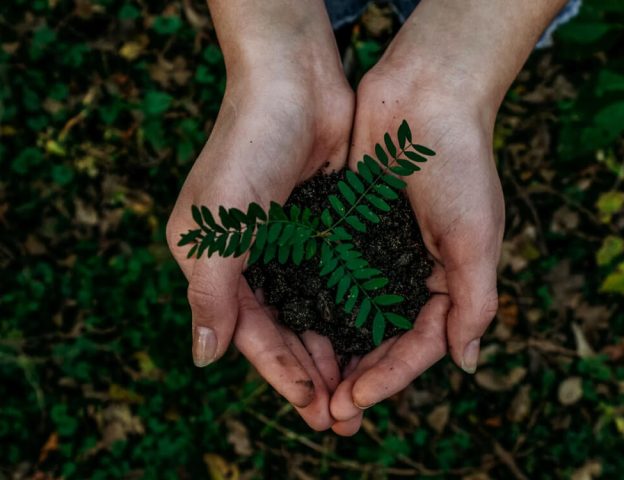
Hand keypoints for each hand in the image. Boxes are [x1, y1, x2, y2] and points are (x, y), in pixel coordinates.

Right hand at [166, 0, 353, 429]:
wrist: (294, 84)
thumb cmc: (246, 149)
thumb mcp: (215, 227)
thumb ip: (209, 294)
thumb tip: (203, 358)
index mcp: (215, 263)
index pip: (248, 332)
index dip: (279, 371)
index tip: (312, 405)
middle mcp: (250, 259)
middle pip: (283, 331)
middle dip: (310, 374)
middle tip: (342, 417)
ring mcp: (289, 245)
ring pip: (312, 313)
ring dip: (333, 352)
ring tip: (359, 392)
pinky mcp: (322, 229)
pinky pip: (336, 282)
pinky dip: (349, 312)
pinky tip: (370, 339)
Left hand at [329, 64, 503, 435]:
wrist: (424, 96)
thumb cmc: (459, 164)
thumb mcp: (477, 236)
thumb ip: (474, 301)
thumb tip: (466, 363)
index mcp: (446, 281)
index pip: (418, 344)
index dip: (389, 377)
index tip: (355, 401)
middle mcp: (409, 272)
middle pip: (381, 338)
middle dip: (357, 375)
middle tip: (327, 411)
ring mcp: (376, 252)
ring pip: (351, 314)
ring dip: (331, 349)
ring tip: (306, 384)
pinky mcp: (347, 229)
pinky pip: (329, 275)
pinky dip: (314, 303)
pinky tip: (292, 328)